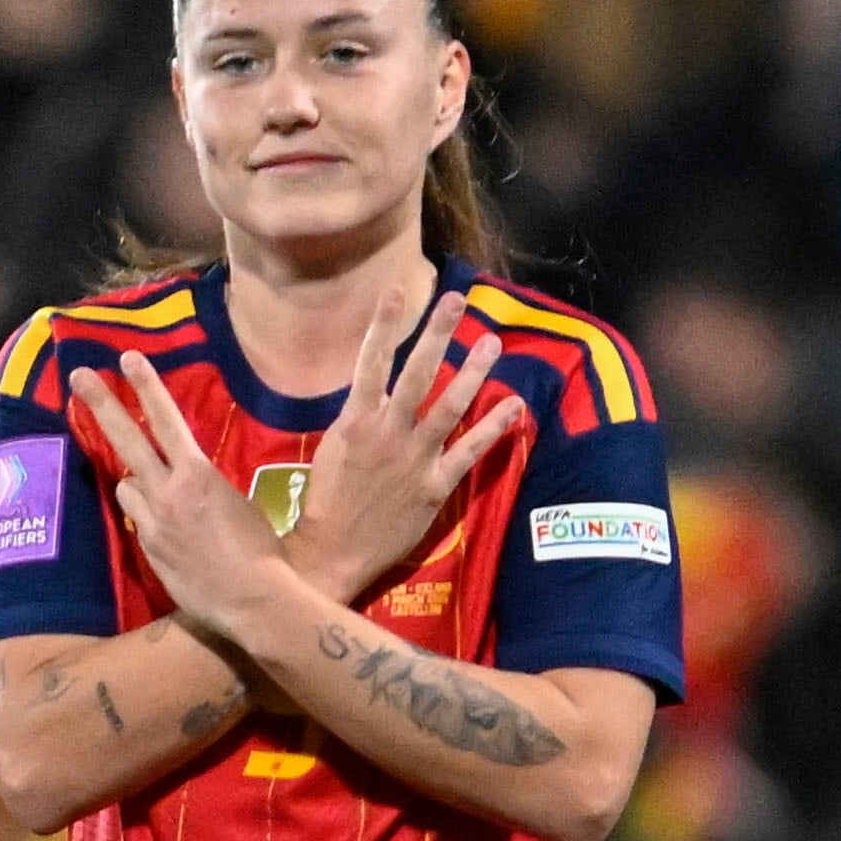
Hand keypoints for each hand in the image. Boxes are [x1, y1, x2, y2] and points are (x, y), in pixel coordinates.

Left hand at [71, 352, 292, 638]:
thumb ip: (206, 485)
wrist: (254, 600)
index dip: (146, 385)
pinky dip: (146, 514)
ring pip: (126, 485)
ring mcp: (153, 522)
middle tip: (78, 375)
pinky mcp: (149, 549)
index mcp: (198, 475)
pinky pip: (138, 519)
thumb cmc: (262, 550)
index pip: (165, 419)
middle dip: (101, 403)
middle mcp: (168, 493)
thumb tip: (191, 480)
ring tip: (160, 493)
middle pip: (125, 439)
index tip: (127, 358)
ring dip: (135, 481)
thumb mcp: (239, 502)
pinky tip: (171, 532)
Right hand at [288, 289, 522, 601]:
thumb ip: (358, 417)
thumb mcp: (332, 449)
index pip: (371, 361)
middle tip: (456, 299)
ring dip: (473, 372)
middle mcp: (389, 433)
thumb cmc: (325, 501)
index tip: (398, 289)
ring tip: (492, 342)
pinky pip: (470, 452)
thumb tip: (376, 388)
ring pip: (450, 405)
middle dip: (437, 333)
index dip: (384, 324)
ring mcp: (415, 458)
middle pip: (418, 373)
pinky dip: (494, 429)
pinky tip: (515, 406)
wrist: (333, 551)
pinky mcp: (435, 486)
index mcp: (356, 421)